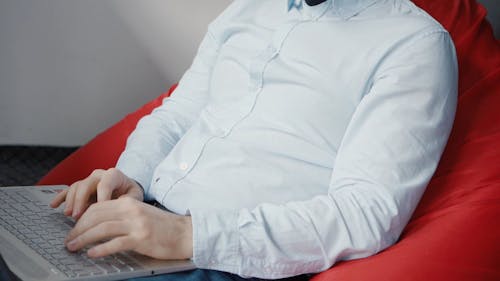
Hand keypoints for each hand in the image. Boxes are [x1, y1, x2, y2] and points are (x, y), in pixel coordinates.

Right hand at [50, 168, 143, 219]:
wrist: (127, 189)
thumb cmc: (130, 194)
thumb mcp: (135, 197)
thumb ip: (128, 201)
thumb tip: (117, 208)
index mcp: (114, 175)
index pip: (105, 184)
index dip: (101, 198)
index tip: (100, 211)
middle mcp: (99, 175)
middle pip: (86, 184)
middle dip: (81, 201)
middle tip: (77, 215)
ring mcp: (88, 180)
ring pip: (76, 187)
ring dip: (70, 201)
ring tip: (68, 214)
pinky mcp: (81, 187)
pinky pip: (68, 190)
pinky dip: (60, 197)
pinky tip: (54, 205)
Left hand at [64, 197, 192, 259]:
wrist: (185, 233)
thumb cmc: (164, 227)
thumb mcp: (141, 214)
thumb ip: (123, 215)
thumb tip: (99, 225)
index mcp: (129, 203)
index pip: (97, 207)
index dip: (81, 219)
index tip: (73, 230)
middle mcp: (131, 211)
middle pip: (96, 216)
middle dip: (77, 229)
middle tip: (68, 240)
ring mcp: (136, 224)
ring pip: (102, 228)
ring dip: (83, 238)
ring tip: (73, 247)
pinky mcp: (141, 238)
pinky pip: (116, 243)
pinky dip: (101, 249)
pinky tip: (92, 254)